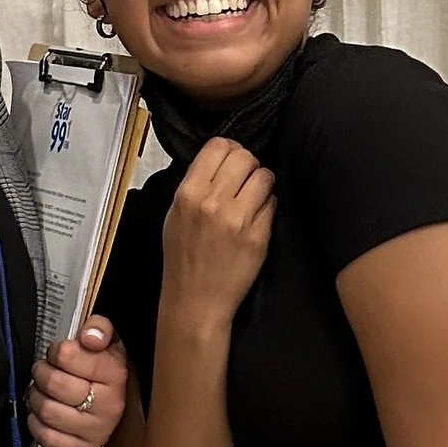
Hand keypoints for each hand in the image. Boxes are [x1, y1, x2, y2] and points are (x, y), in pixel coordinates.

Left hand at [27, 320, 127, 446]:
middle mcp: (110, 405)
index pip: (67, 356)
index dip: (55, 351)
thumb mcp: (107, 340)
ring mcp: (97, 430)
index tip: (60, 354)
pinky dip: (37, 423)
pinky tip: (45, 412)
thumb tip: (89, 337)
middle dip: (42, 373)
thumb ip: (99, 328)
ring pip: (47, 410)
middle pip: (53, 383)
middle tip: (47, 371)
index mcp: (115, 374)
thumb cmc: (104, 368)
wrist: (114, 398)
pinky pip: (46, 437)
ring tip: (45, 391)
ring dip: (37, 397)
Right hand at [159, 139, 274, 326]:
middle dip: (249, 166)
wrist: (196, 300)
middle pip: (245, 157)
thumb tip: (221, 160)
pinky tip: (256, 219)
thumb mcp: (175, 214)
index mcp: (188, 193)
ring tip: (253, 199)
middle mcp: (213, 202)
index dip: (230, 150)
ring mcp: (238, 219)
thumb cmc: (183, 257)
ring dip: (262, 184)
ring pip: (265, 176)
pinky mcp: (258, 236)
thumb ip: (196, 183)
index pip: (218, 146)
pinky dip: (268, 207)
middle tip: (245, 181)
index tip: (233, 162)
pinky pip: (273, 203)